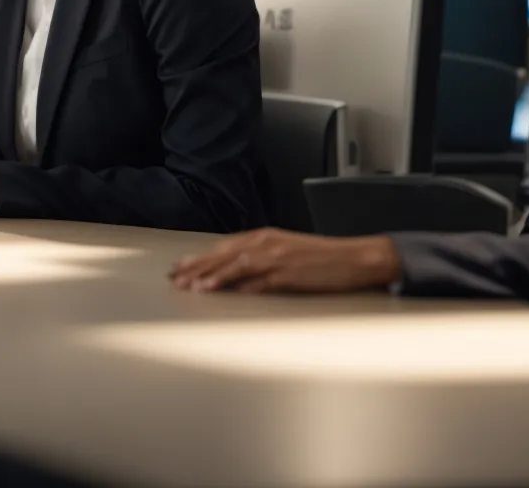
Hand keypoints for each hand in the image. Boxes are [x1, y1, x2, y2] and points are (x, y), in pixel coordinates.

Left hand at [169, 229, 399, 293]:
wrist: (354, 257)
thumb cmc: (321, 257)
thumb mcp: (285, 251)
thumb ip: (259, 259)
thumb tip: (233, 275)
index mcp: (265, 236)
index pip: (224, 246)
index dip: (200, 257)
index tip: (180, 266)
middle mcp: (267, 244)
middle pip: (224, 254)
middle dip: (197, 267)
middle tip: (175, 278)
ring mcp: (277, 259)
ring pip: (236, 266)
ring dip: (212, 276)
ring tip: (191, 286)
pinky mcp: (289, 275)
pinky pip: (259, 281)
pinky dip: (239, 286)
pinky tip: (224, 292)